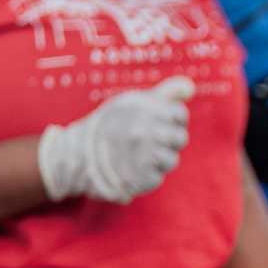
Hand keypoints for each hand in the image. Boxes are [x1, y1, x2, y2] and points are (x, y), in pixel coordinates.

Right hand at [37, 75, 195, 203]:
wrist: (76, 154)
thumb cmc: (109, 124)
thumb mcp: (132, 102)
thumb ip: (164, 93)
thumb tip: (190, 87)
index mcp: (144, 112)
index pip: (178, 113)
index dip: (172, 118)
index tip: (159, 121)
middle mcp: (144, 134)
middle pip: (179, 138)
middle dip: (170, 139)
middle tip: (151, 140)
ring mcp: (142, 159)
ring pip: (171, 160)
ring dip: (161, 159)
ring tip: (143, 155)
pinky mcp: (138, 180)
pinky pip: (157, 178)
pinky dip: (148, 174)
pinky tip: (135, 168)